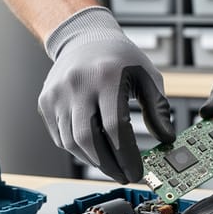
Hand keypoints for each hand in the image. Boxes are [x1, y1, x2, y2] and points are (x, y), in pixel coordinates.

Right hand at [40, 7, 174, 182]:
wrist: (84, 37)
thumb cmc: (119, 58)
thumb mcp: (147, 76)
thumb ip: (158, 108)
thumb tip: (166, 139)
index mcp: (105, 77)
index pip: (115, 127)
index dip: (126, 155)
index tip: (137, 171)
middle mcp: (77, 85)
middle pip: (88, 140)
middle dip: (109, 165)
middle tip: (125, 176)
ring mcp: (57, 95)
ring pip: (72, 143)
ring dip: (95, 161)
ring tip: (112, 165)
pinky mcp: (46, 103)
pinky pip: (61, 138)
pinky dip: (79, 150)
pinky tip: (95, 150)